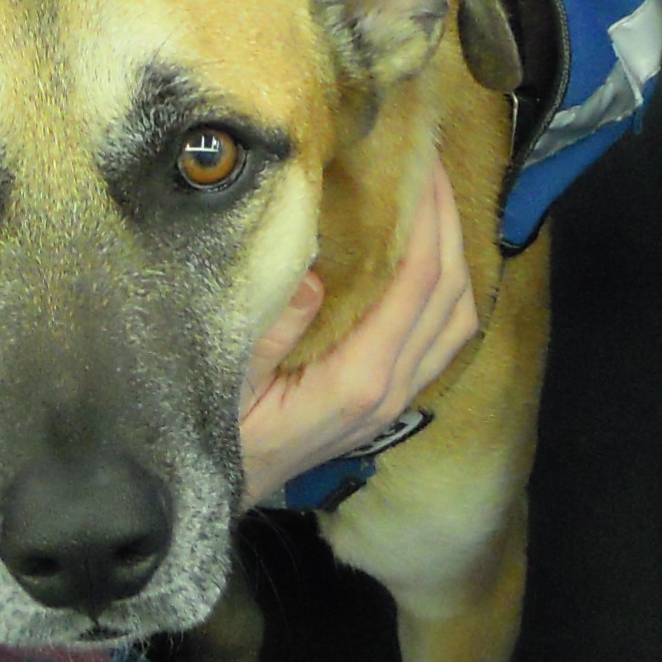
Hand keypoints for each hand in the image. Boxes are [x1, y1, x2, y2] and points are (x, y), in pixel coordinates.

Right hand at [237, 159, 483, 501]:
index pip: (420, 283)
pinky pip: (439, 340)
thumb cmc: (210, 434)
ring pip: (456, 320)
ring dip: (457, 256)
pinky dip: (445, 291)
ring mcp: (394, 402)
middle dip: (452, 223)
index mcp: (359, 380)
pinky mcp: (386, 404)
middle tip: (433, 162)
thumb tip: (317, 267)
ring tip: (435, 199)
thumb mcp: (226, 378)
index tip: (422, 162)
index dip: (431, 217)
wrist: (205, 499)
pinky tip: (425, 256)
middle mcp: (390, 391)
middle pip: (452, 295)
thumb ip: (273, 329)